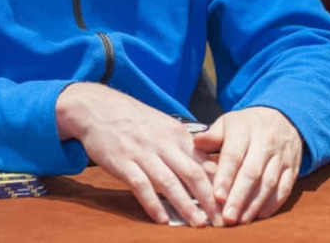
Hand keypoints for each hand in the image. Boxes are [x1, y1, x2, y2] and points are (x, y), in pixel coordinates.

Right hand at [56, 82, 219, 226]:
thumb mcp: (164, 126)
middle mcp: (163, 143)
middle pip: (192, 173)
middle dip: (210, 200)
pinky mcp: (123, 162)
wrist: (98, 107)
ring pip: (169, 182)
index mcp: (177, 134)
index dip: (220, 185)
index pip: (205, 162)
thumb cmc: (134, 120)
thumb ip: (184, 148)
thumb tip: (210, 170)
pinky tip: (161, 219)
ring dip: (185, 205)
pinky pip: (140, 186)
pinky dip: (152, 204)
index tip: (231, 204)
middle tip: (221, 221)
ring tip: (198, 223)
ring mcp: (142, 152)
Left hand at [193, 106, 301, 225]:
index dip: (226, 177)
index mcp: (244, 129)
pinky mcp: (293, 168)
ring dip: (254, 204)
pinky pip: (285, 188)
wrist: (281, 118)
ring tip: (241, 221)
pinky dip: (273, 204)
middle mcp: (265, 142)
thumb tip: (196, 142)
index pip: (234, 155)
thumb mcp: (227, 123)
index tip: (217, 196)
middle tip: (227, 217)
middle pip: (252, 172)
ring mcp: (281, 156)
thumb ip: (212, 136)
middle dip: (239, 197)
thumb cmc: (246, 126)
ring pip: (269, 183)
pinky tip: (259, 215)